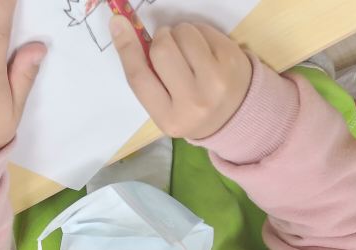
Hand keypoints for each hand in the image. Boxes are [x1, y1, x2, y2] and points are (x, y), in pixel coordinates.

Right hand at [109, 18, 251, 140]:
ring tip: (188, 51)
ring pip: (183, 33)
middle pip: (161, 50)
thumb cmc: (192, 110)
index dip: (126, 48)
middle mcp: (193, 103)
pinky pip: (203, 29)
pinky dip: (198, 33)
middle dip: (160, 39)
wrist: (237, 116)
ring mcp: (216, 81)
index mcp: (169, 119)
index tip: (118, 23)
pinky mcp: (232, 60)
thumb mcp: (165, 107)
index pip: (139, 78)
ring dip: (180, 34)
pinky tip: (205, 51)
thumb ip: (146, 77)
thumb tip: (121, 28)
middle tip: (168, 47)